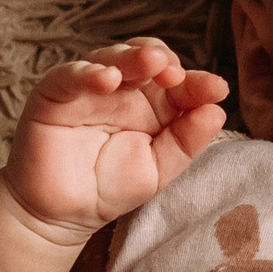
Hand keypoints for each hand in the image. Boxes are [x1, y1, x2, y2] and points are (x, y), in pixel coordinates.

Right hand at [3, 37, 228, 239]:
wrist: (62, 215)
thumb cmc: (110, 188)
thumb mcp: (159, 168)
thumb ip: (187, 141)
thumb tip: (218, 111)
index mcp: (151, 101)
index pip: (176, 80)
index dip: (196, 81)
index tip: (216, 89)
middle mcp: (122, 88)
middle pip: (144, 58)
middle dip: (163, 60)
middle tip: (176, 73)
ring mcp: (88, 87)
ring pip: (110, 58)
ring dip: (132, 57)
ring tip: (151, 62)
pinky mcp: (54, 93)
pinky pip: (70, 76)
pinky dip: (88, 73)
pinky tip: (107, 78)